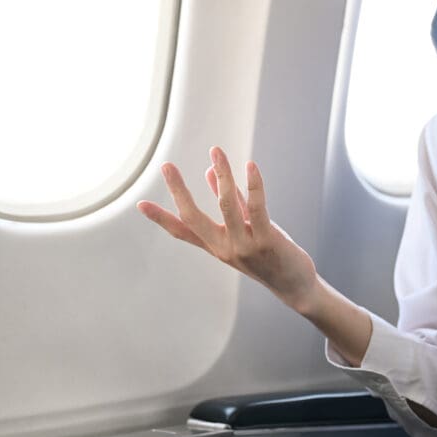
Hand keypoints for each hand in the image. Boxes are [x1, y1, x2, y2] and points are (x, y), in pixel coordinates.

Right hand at [137, 147, 319, 313]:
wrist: (295, 286)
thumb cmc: (270, 254)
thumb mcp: (245, 228)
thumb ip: (231, 201)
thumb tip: (212, 171)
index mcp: (216, 246)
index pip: (182, 232)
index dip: (160, 217)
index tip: (140, 204)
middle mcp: (224, 248)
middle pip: (193, 218)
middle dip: (178, 191)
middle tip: (166, 166)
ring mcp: (244, 245)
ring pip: (226, 205)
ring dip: (221, 174)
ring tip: (215, 150)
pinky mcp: (266, 240)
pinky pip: (256, 208)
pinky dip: (253, 184)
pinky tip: (250, 165)